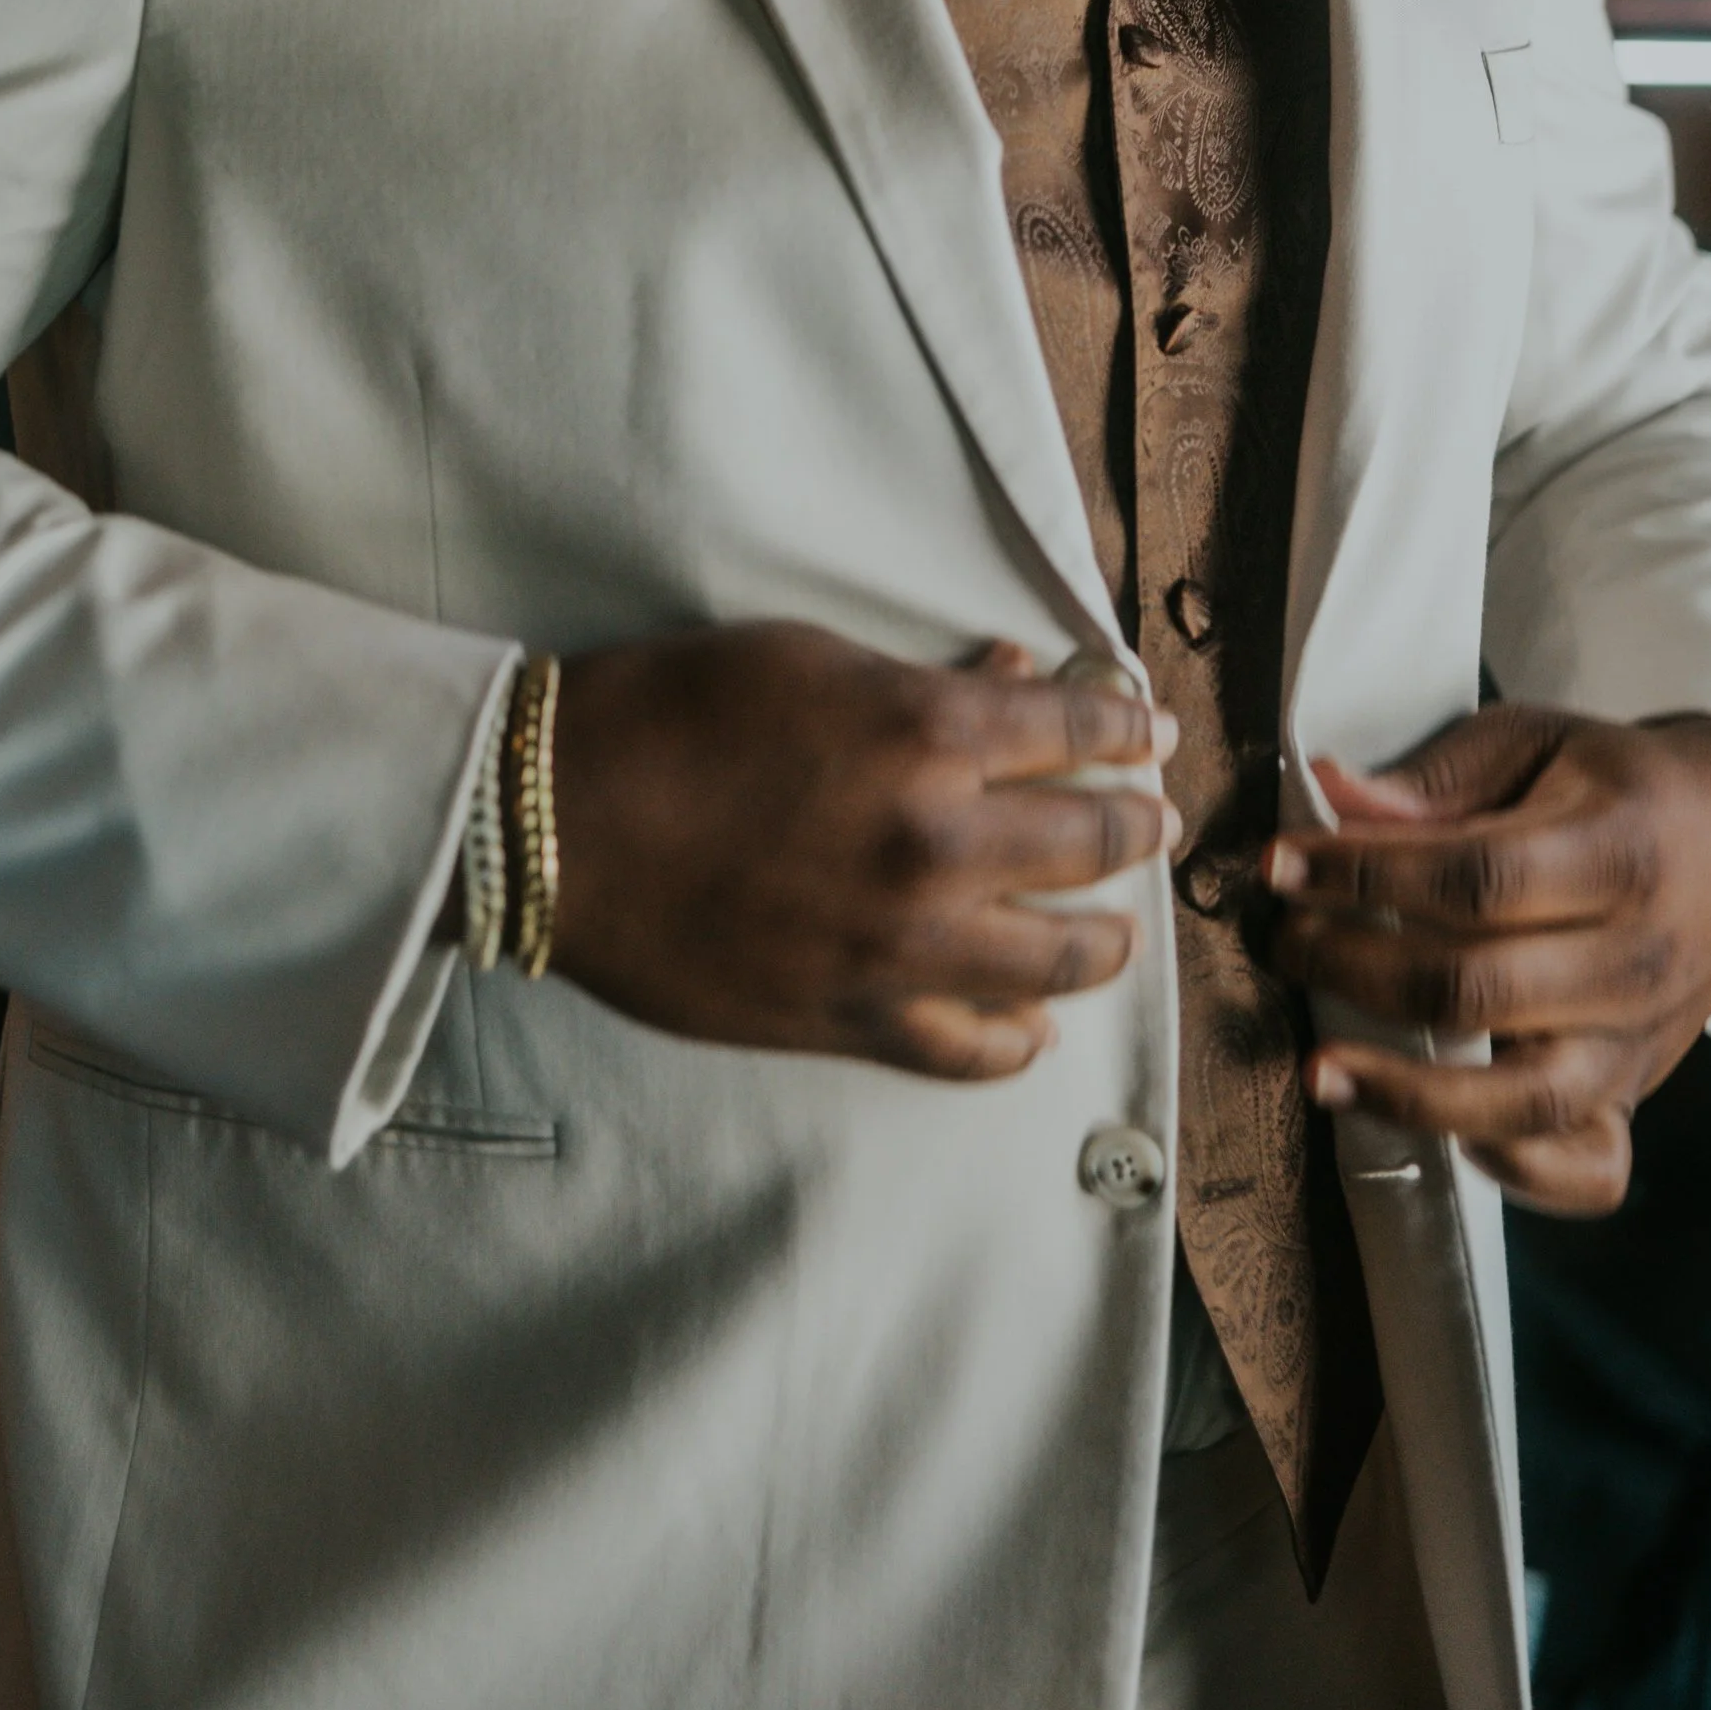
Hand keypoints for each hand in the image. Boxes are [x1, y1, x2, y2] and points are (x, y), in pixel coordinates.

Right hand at [551, 622, 1178, 1079]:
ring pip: (1062, 957)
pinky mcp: (855, 1018)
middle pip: (1094, 840)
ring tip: (1115, 928)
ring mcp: (902, 943)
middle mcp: (936, 841)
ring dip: (1105, 937)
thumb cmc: (672, 713)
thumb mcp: (806, 659)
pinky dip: (1019, 1039)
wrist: (558, 822)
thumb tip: (1013, 676)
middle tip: (1150, 820)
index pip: (1079, 726)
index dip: (1129, 724)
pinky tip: (1033, 1025)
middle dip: (1135, 823)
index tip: (1152, 732)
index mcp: (926, 731)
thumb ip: (924, 681)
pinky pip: (975, 1050)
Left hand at [1267, 705, 1710, 1213]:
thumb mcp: (1535, 743)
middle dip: (1355, 970)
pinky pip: (1584, 1169)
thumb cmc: (1616, 788)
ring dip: (1408, 1093)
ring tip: (1319, 1070)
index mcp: (1616, 854)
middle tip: (1287, 943)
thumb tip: (1334, 797)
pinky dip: (1514, 1168)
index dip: (1363, 876)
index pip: (1474, 878)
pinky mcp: (1631, 1093)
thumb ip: (1439, 779)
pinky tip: (1444, 1135)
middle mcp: (1633, 959)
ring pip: (1522, 1099)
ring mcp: (1636, 1040)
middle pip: (1478, 988)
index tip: (1280, 866)